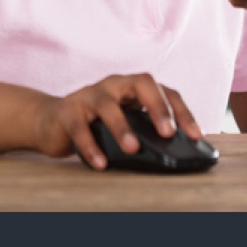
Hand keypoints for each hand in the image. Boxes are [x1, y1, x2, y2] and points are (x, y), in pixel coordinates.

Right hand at [35, 74, 199, 169]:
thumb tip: (174, 156)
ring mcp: (89, 95)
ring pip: (108, 104)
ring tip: (133, 148)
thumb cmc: (96, 124)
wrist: (51, 122)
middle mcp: (114, 85)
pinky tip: (100, 163)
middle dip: (158, 107)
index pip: (165, 91)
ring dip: (122, 127)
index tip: (196, 136)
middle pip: (141, 83)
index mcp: (133, 88)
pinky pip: (79, 127)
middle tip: (168, 133)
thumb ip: (145, 132)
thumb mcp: (124, 124)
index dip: (182, 112)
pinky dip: (90, 146)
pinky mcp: (67, 110)